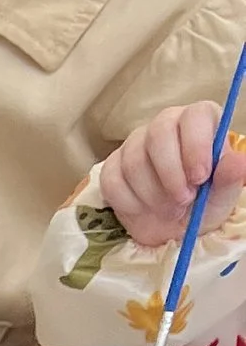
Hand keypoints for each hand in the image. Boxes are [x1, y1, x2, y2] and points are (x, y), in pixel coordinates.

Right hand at [100, 98, 245, 249]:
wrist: (171, 230)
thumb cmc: (201, 206)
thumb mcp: (221, 197)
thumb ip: (229, 178)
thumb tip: (238, 162)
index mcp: (200, 123)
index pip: (195, 115)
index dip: (196, 145)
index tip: (200, 177)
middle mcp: (166, 125)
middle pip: (159, 133)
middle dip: (170, 173)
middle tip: (184, 200)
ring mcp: (135, 144)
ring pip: (134, 160)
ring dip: (152, 194)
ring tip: (170, 210)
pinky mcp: (113, 166)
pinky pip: (113, 180)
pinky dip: (130, 203)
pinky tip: (145, 211)